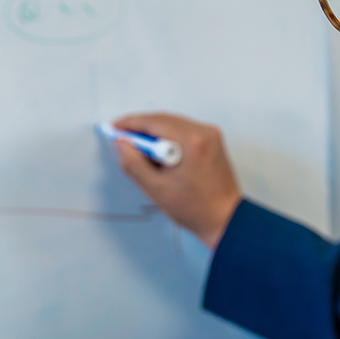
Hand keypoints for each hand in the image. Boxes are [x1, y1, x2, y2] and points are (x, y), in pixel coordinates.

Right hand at [113, 113, 241, 249]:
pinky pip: (185, 130)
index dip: (131, 124)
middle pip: (164, 120)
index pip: (154, 122)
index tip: (115, 128)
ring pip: (174, 123)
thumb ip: (134, 163)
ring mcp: (211, 134)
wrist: (224, 218)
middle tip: (123, 140)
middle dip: (142, 128)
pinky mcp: (213, 140)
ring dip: (155, 133)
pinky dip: (170, 137)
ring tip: (140, 150)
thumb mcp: (156, 188)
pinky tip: (160, 153)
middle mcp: (204, 132)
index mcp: (191, 141)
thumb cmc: (194, 208)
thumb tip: (121, 144)